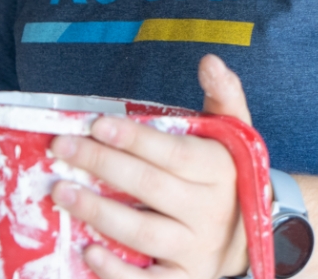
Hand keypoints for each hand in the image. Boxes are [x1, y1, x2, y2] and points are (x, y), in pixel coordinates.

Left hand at [50, 54, 253, 278]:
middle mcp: (209, 212)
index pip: (173, 153)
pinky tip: (88, 251)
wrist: (256, 237)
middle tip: (61, 150)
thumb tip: (209, 61)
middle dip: (102, 166)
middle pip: (150, 187)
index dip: (134, 138)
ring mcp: (196, 250)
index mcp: (218, 171)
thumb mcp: (234, 137)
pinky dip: (117, 271)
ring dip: (99, 213)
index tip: (95, 124)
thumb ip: (223, 97)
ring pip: (143, 233)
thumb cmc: (226, 178)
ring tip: (61, 194)